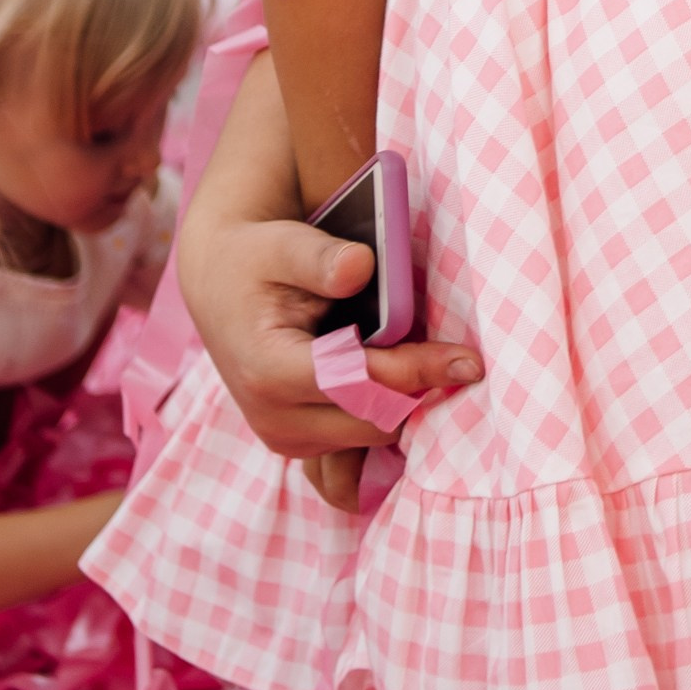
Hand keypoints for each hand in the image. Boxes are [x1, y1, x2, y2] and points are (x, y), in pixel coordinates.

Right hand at [182, 212, 480, 463]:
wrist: (221, 286)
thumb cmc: (256, 260)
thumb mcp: (283, 245)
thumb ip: (321, 257)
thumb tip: (361, 265)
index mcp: (269, 372)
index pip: (360, 384)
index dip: (418, 371)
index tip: (468, 360)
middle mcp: (274, 419)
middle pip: (373, 420)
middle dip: (420, 391)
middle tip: (463, 360)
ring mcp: (284, 439)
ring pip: (371, 436)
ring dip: (405, 404)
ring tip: (437, 364)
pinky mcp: (297, 444)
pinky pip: (358, 439)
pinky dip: (387, 411)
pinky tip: (409, 380)